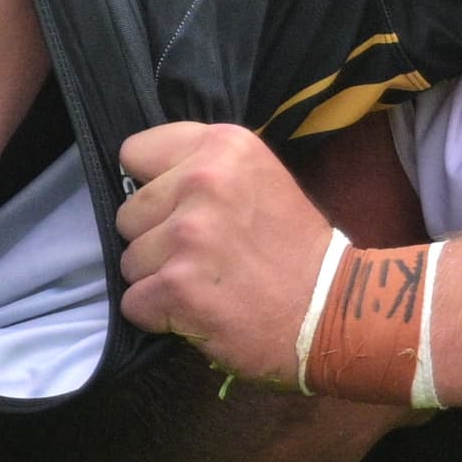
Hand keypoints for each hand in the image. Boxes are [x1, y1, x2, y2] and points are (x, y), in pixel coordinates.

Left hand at [115, 122, 336, 384]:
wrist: (334, 311)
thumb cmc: (296, 250)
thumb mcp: (262, 180)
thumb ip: (207, 168)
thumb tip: (146, 179)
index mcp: (226, 146)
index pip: (135, 153)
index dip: (155, 185)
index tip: (187, 207)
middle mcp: (205, 180)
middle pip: (128, 212)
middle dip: (156, 238)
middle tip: (208, 254)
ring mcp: (190, 234)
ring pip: (128, 260)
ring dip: (159, 279)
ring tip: (209, 283)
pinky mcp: (177, 285)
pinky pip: (133, 303)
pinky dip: (160, 315)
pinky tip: (200, 311)